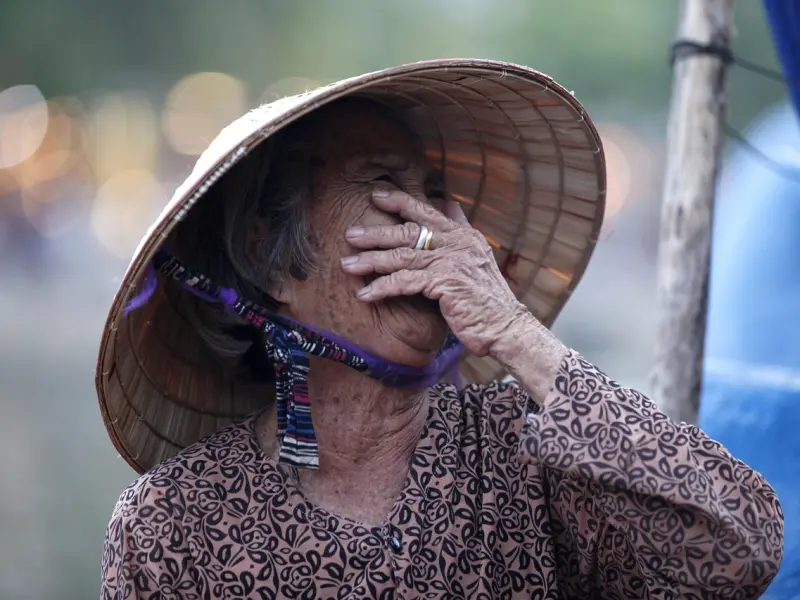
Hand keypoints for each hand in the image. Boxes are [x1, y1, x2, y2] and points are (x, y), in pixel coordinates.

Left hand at [341, 188, 531, 357]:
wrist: (506, 327)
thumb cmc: (487, 299)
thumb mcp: (477, 256)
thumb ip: (461, 229)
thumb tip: (450, 202)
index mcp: (463, 235)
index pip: (427, 211)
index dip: (400, 201)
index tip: (376, 195)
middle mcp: (457, 243)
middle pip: (408, 232)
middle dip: (376, 233)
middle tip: (350, 235)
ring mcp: (451, 262)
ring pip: (402, 256)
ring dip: (371, 260)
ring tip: (347, 265)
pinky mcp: (444, 284)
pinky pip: (405, 282)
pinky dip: (383, 288)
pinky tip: (365, 294)